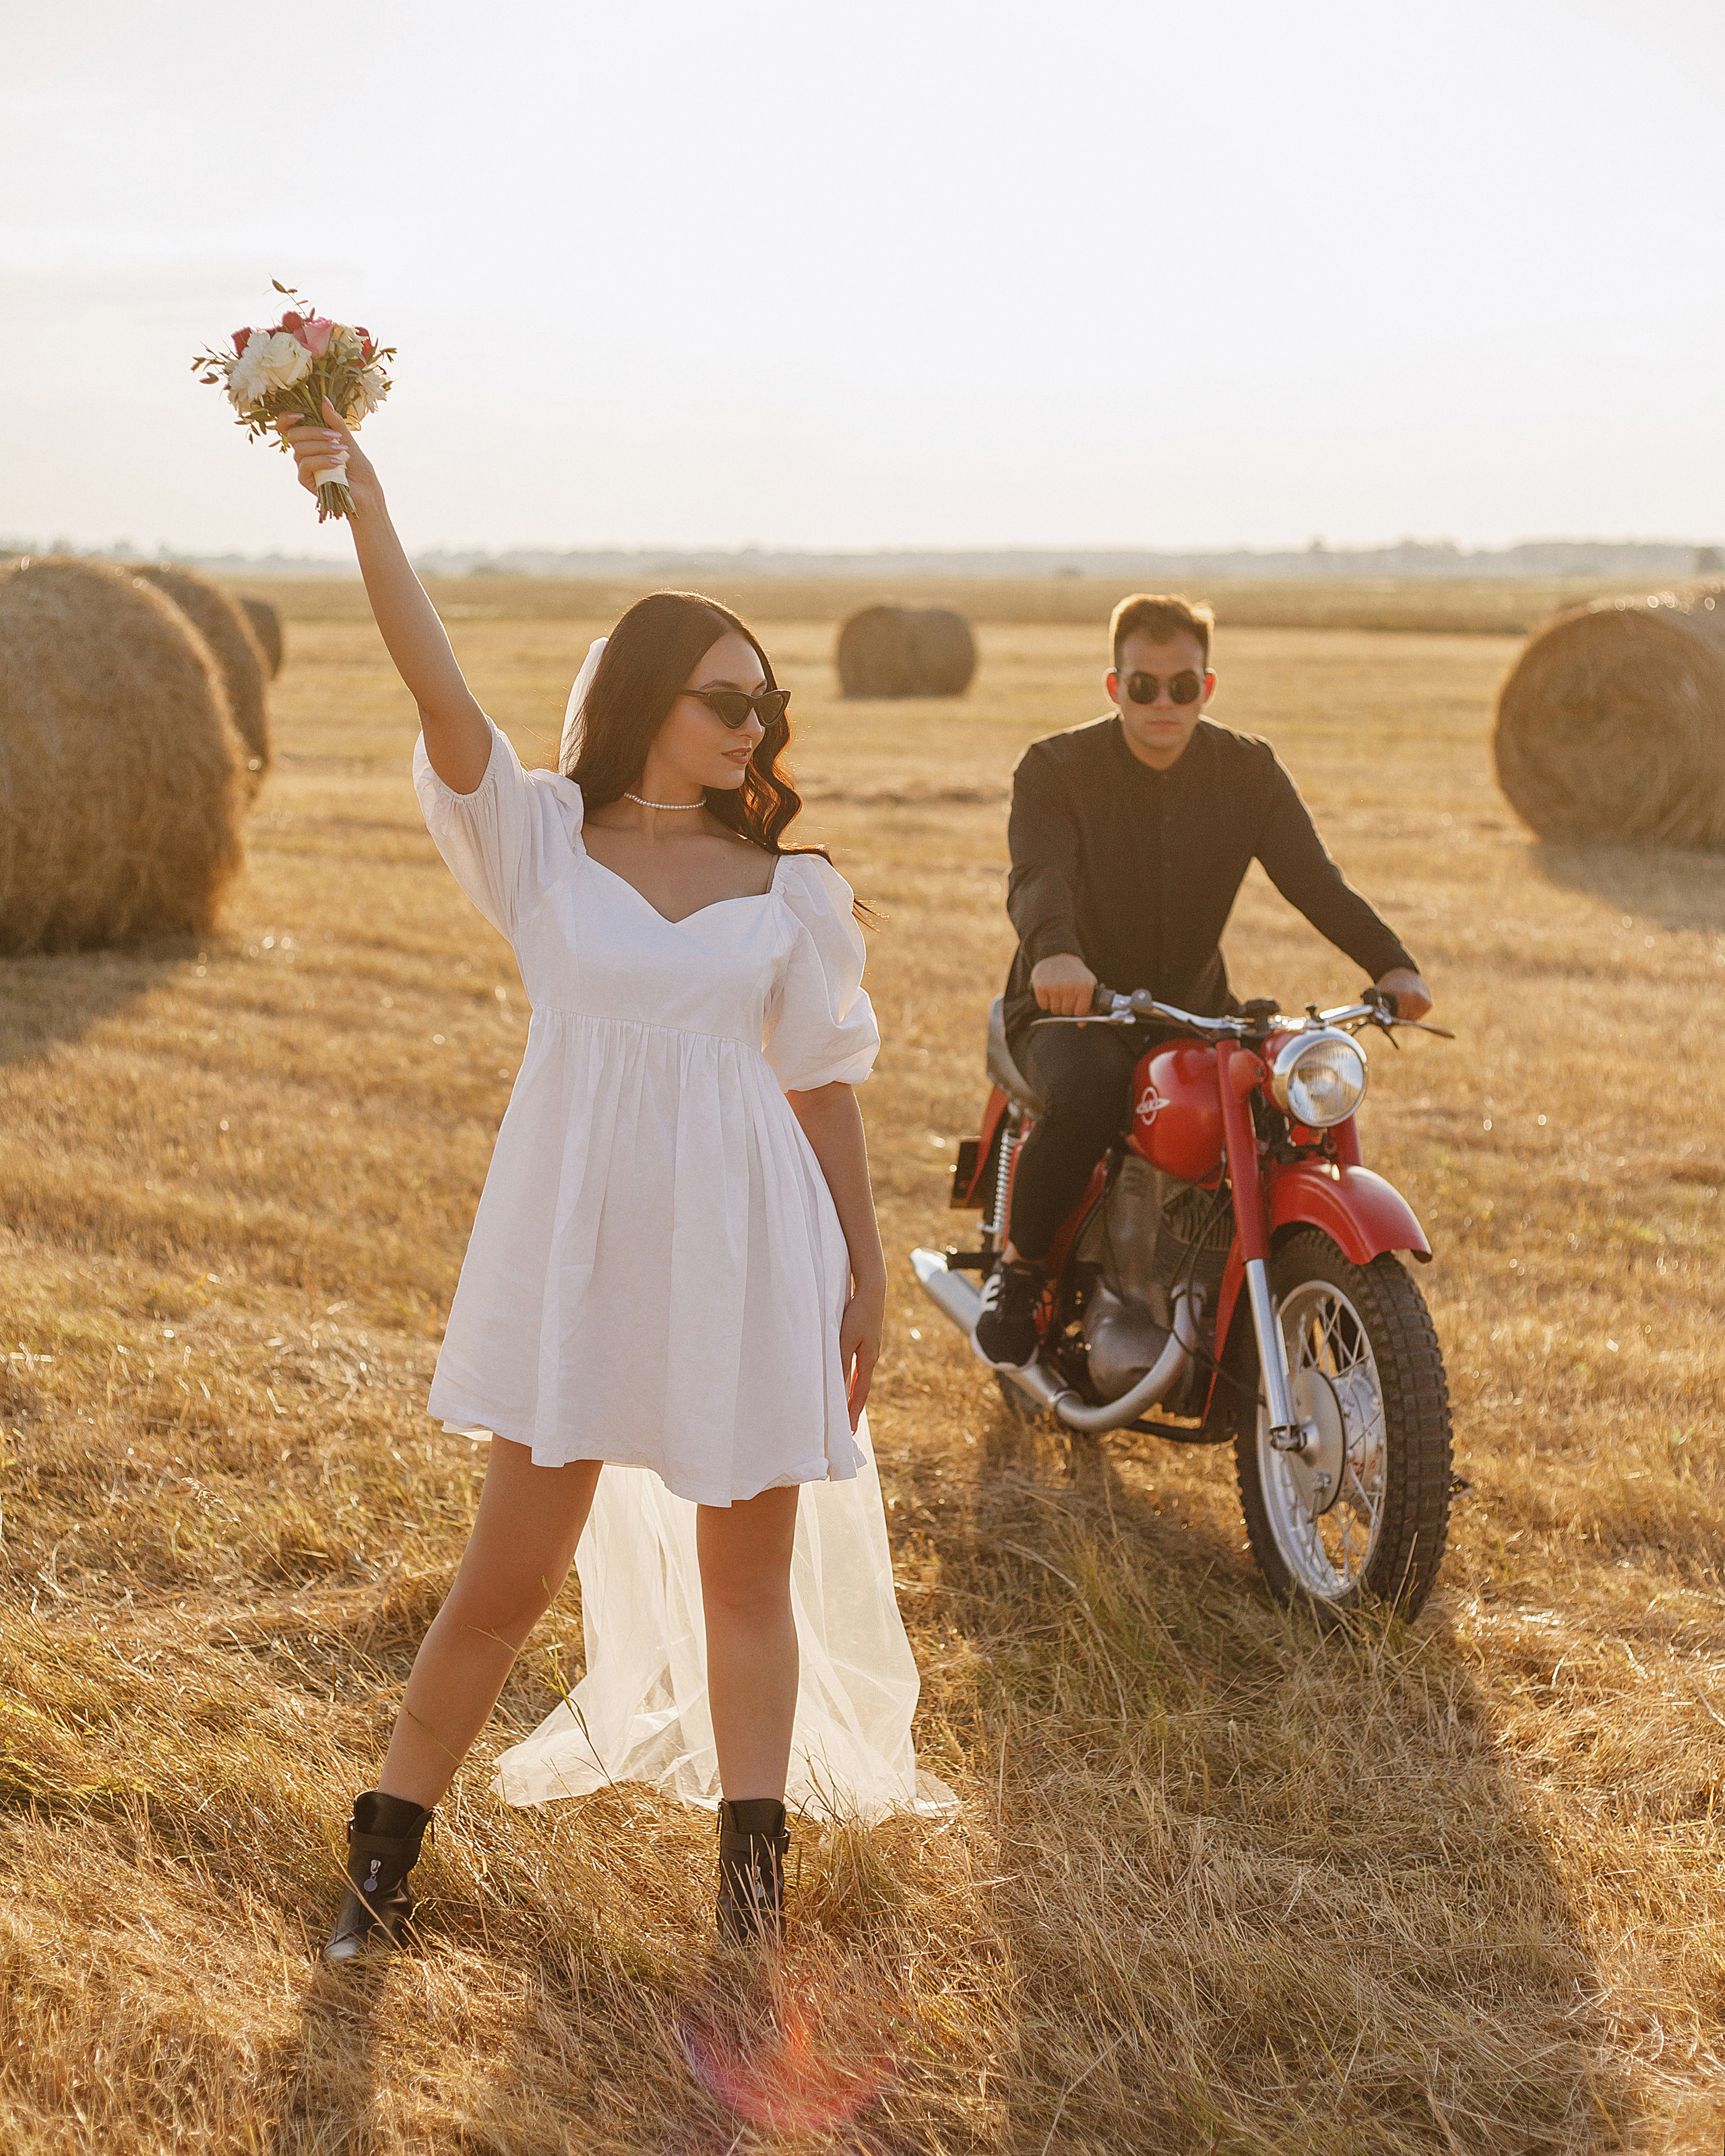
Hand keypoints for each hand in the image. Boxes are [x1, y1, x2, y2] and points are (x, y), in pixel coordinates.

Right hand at [276, 397, 376, 505]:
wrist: (366, 493)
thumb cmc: (358, 468)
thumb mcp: (348, 440)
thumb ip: (335, 422)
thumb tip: (323, 399)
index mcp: (311, 439)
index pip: (288, 425)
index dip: (287, 417)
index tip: (300, 413)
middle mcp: (304, 451)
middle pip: (293, 434)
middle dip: (314, 432)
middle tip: (335, 436)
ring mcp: (304, 466)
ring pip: (299, 448)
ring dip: (322, 446)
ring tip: (341, 451)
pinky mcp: (306, 480)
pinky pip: (306, 464)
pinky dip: (322, 460)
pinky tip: (338, 463)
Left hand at [839, 1273, 884, 1430]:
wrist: (872, 1290)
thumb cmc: (857, 1314)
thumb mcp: (845, 1340)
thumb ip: (841, 1363)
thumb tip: (838, 1387)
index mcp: (868, 1360)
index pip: (859, 1393)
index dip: (853, 1412)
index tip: (849, 1430)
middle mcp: (871, 1357)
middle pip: (862, 1388)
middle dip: (854, 1406)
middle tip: (848, 1425)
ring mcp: (870, 1348)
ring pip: (860, 1377)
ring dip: (853, 1393)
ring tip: (846, 1407)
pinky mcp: (867, 1340)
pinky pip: (859, 1366)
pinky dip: (853, 1378)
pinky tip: (847, 1378)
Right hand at [1031, 952, 1097, 1017]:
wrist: (1059, 956)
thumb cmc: (1076, 974)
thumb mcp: (1088, 986)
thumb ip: (1089, 1006)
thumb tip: (1081, 1024)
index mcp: (1085, 988)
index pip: (1080, 1013)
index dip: (1077, 1010)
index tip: (1076, 1002)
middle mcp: (1070, 988)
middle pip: (1066, 1012)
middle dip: (1066, 1006)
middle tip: (1066, 994)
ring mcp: (1055, 987)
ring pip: (1054, 1010)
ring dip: (1055, 1004)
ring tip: (1058, 991)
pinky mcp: (1041, 987)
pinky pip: (1043, 1005)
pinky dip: (1045, 1001)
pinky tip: (1049, 991)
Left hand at [1375, 967, 1431, 1021]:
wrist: (1402, 972)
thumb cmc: (1388, 985)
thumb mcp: (1380, 994)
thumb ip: (1378, 1009)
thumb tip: (1378, 1025)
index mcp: (1405, 996)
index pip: (1399, 1018)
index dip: (1391, 1019)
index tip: (1386, 1016)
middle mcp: (1417, 998)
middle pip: (1406, 1019)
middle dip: (1397, 1018)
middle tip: (1392, 1009)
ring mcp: (1425, 1001)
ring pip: (1412, 1019)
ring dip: (1405, 1016)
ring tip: (1400, 1004)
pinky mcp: (1429, 1004)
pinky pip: (1418, 1015)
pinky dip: (1411, 1013)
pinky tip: (1407, 1004)